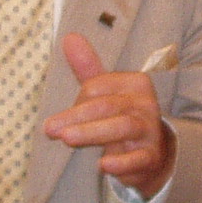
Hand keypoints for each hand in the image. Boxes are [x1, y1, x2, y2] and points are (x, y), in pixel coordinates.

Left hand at [44, 33, 175, 197]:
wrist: (151, 153)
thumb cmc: (122, 118)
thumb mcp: (107, 93)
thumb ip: (88, 68)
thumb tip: (69, 37)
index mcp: (134, 83)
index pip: (99, 87)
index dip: (77, 102)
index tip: (64, 119)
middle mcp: (145, 103)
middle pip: (107, 106)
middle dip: (76, 116)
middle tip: (50, 129)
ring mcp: (150, 130)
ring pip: (122, 127)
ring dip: (92, 133)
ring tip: (67, 139)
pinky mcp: (151, 156)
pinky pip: (138, 158)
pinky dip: (122, 162)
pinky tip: (104, 165)